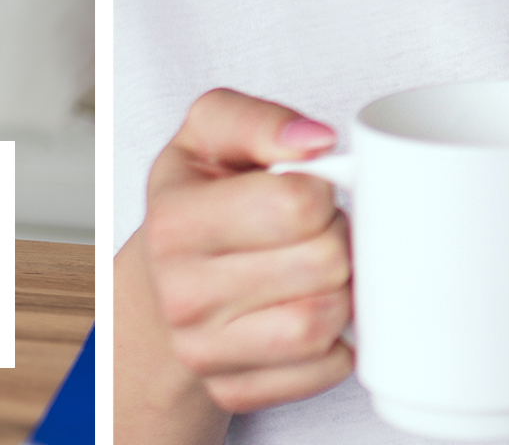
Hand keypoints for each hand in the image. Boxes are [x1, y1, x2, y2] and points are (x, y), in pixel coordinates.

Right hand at [139, 88, 352, 411]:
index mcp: (174, 221)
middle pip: (323, 262)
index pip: (297, 203)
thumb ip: (258, 120)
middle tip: (316, 230)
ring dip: (342, 289)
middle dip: (336, 237)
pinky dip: (337, 339)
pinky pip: (327, 369)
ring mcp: (204, 350)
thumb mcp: (211, 133)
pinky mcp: (234, 389)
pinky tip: (310, 308)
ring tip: (317, 268)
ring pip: (325, 321)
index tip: (304, 190)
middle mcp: (180, 293)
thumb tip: (314, 141)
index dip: (320, 190)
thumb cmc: (201, 198)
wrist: (166, 277)